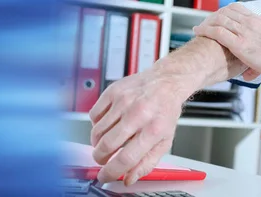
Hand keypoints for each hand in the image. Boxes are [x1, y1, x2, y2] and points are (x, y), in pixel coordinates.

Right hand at [89, 37, 246, 185]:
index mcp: (154, 129)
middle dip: (100, 158)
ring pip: (97, 132)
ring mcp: (124, 101)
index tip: (104, 177)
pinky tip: (108, 125)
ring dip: (98, 143)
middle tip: (103, 160)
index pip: (126, 158)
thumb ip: (147, 162)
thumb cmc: (165, 111)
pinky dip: (96, 125)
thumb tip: (129, 178)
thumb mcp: (165, 140)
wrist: (166, 82)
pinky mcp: (113, 92)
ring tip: (108, 142)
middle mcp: (138, 114)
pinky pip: (93, 116)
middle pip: (107, 145)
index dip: (111, 172)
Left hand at [193, 3, 260, 79]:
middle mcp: (250, 23)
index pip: (236, 8)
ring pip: (219, 19)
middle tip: (204, 24)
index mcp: (258, 21)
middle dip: (212, 17)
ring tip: (199, 29)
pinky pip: (218, 31)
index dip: (223, 12)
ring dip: (206, 23)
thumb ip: (257, 56)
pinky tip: (200, 32)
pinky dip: (206, 30)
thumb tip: (248, 72)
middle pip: (224, 12)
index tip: (216, 18)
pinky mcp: (240, 44)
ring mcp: (244, 32)